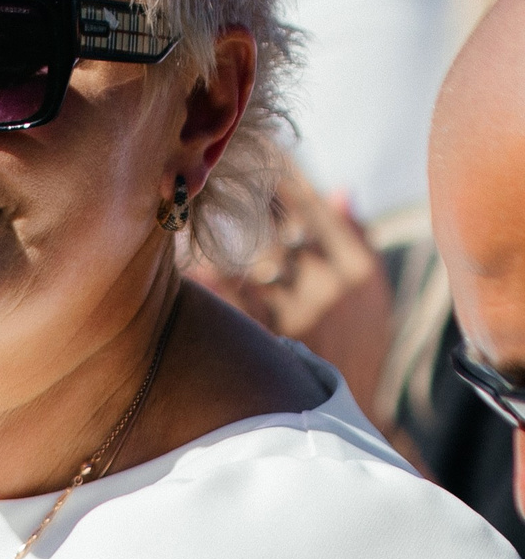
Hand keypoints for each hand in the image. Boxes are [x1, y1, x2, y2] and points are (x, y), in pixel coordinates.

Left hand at [195, 160, 392, 416]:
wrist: (348, 414)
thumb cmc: (357, 345)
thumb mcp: (372, 292)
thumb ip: (356, 238)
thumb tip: (339, 187)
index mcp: (357, 268)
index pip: (311, 205)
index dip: (281, 170)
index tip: (256, 143)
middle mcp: (328, 286)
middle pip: (275, 224)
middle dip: (242, 189)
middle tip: (208, 153)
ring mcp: (296, 313)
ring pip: (248, 255)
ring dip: (219, 225)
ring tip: (189, 193)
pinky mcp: (267, 341)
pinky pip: (231, 298)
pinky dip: (209, 273)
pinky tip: (186, 253)